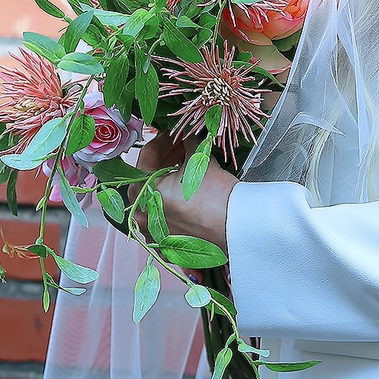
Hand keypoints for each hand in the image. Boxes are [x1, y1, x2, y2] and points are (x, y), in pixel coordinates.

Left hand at [133, 130, 237, 252]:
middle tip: (182, 148)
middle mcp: (143, 215)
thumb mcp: (199, 159)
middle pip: (148, 180)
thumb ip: (188, 144)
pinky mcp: (169, 245)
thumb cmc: (214, 194)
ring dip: (168, 182)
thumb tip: (188, 137)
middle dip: (165, 160)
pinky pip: (165, 220)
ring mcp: (155, 232)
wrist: (235, 226)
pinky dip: (173, 205)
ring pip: (155, 201)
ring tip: (187, 170)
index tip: (174, 134)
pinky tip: (187, 196)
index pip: (146, 157)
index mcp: (144, 191)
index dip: (163, 140)